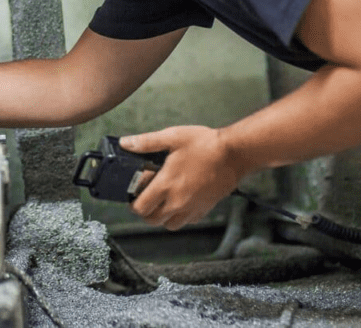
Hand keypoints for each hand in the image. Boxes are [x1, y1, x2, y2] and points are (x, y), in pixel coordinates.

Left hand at [120, 126, 245, 229]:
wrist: (235, 154)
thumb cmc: (204, 144)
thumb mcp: (172, 137)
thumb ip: (146, 142)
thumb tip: (125, 143)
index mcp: (166, 185)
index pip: (140, 208)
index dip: (133, 203)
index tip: (134, 193)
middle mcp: (177, 202)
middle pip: (152, 220)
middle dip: (144, 211)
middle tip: (145, 197)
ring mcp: (192, 208)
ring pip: (169, 224)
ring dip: (162, 216)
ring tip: (162, 199)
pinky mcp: (205, 209)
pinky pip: (187, 221)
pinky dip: (180, 216)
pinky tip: (180, 199)